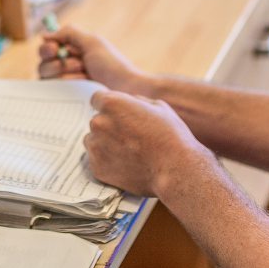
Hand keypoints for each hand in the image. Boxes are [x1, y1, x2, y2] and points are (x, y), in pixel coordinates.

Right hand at [38, 25, 153, 95]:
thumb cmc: (112, 64)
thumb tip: (45, 35)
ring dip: (66, 72)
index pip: (46, 49)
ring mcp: (67, 84)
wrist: (126, 88)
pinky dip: (68, 84)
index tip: (54, 50)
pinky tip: (83, 83)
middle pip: (43, 64)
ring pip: (47, 77)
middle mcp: (66, 67)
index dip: (47, 49)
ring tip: (85, 74)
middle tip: (80, 64)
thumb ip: (69, 33)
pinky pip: (54, 92)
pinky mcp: (69, 98)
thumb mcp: (92, 42)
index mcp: (72, 51)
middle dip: (60, 63)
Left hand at [84, 90, 212, 197]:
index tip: (118, 114)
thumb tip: (129, 102)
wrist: (174, 169)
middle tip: (129, 135)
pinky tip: (126, 162)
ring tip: (128, 150)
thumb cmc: (169, 135)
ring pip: (94, 140)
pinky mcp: (97, 168)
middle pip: (97, 120)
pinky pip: (96, 159)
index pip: (97, 99)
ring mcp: (95, 147)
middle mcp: (98, 123)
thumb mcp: (158, 106)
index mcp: (111, 103)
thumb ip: (136, 101)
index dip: (109, 105)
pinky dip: (107, 160)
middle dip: (109, 125)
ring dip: (105, 143)